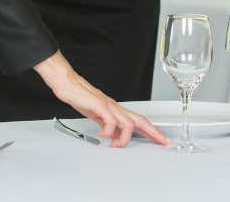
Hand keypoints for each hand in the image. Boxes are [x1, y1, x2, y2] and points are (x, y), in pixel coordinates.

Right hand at [33, 52, 168, 146]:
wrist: (68, 83)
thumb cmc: (81, 96)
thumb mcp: (97, 115)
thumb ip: (107, 125)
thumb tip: (113, 136)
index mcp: (117, 110)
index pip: (139, 120)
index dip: (152, 130)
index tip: (160, 139)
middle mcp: (116, 107)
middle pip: (140, 120)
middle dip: (153, 132)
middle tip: (162, 142)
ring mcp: (109, 105)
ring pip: (127, 122)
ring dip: (124, 138)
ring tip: (116, 146)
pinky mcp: (99, 105)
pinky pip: (110, 120)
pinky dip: (109, 131)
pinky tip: (103, 135)